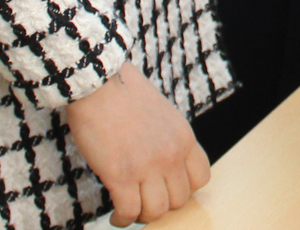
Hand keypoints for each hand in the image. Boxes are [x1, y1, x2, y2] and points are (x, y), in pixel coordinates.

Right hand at [62, 64, 211, 225]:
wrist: (98, 83)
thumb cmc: (123, 91)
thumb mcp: (161, 112)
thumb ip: (166, 137)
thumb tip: (160, 159)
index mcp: (184, 137)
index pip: (201, 177)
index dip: (185, 188)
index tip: (168, 189)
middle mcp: (171, 155)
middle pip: (179, 199)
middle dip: (162, 204)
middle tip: (145, 201)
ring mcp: (148, 167)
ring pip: (156, 211)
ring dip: (142, 215)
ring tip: (129, 211)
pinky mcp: (121, 176)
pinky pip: (129, 212)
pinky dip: (122, 219)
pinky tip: (115, 216)